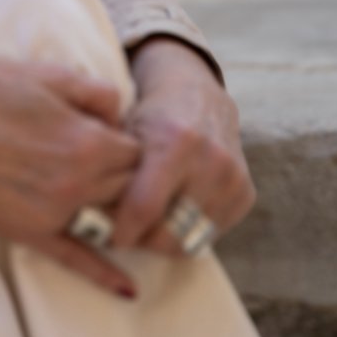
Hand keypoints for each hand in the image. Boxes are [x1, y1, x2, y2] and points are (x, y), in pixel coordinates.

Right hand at [0, 60, 141, 297]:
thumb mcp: (46, 74)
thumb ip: (96, 92)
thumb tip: (119, 115)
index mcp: (88, 142)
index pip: (139, 152)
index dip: (131, 141)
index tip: (115, 134)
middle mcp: (79, 184)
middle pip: (131, 188)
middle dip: (130, 176)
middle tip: (116, 164)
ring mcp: (55, 214)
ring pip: (113, 221)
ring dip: (122, 214)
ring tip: (125, 208)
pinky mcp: (29, 233)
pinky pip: (77, 260)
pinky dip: (105, 275)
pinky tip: (129, 288)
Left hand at [112, 38, 255, 255]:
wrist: (198, 96)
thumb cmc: (151, 117)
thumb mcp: (127, 132)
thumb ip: (113, 169)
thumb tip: (90, 216)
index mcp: (176, 141)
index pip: (144, 207)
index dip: (122, 229)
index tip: (108, 234)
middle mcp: (211, 161)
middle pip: (171, 232)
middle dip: (143, 240)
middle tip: (126, 234)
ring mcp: (232, 179)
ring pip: (192, 239)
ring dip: (165, 239)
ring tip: (146, 225)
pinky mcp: (245, 194)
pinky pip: (212, 234)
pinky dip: (189, 232)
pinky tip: (172, 215)